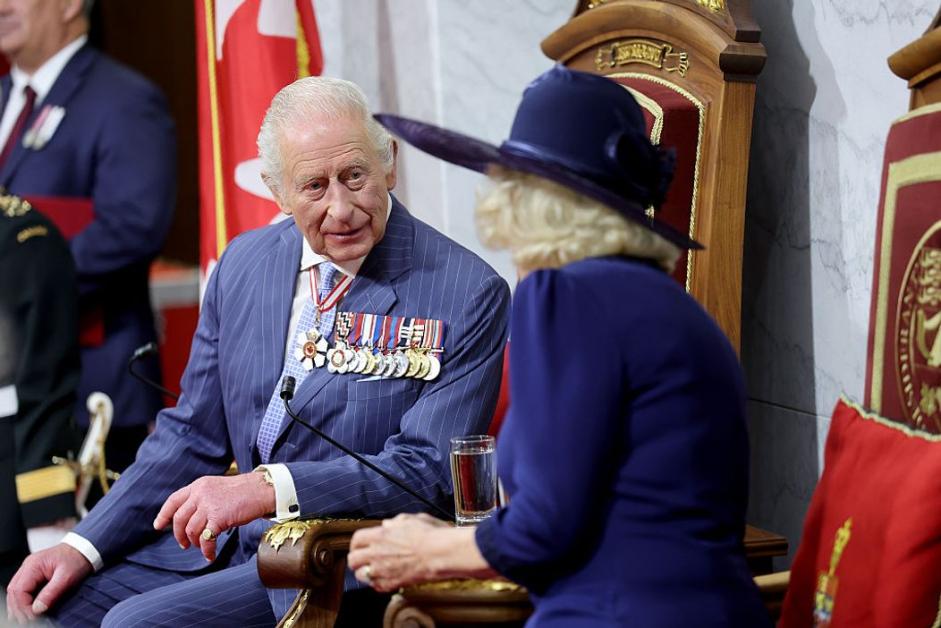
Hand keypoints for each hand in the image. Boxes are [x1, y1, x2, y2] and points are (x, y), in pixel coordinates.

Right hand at [6, 544, 92, 623]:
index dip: (23, 606)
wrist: (84, 549)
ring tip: (27, 617)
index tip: (32, 616)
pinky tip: (29, 609)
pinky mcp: (34, 575)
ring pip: (16, 591)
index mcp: (34, 564)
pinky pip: (22, 590)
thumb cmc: (77, 558)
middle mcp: (28, 566)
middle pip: (14, 591)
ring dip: (20, 606)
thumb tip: (37, 609)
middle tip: (28, 620)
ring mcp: (29, 570)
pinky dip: (24, 601)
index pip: (19, 589)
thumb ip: (51, 593)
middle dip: (19, 608)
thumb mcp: (67, 577)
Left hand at [152, 472, 274, 561]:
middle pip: (179, 519)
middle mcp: (200, 494)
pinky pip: (206, 539)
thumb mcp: (217, 488)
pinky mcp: (219, 518)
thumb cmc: (244, 492)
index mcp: (199, 485)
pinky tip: (210, 554)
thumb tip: (190, 518)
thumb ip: (202, 498)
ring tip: (203, 547)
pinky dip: (207, 550)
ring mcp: (209, 505)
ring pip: (191, 530)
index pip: (174, 500)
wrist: (262, 490)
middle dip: (179, 535)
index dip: (164, 514)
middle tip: (185, 544)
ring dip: (195, 543)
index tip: (158, 525)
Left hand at [348, 513, 450, 591]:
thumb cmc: (429, 535)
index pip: (356, 540)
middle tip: (363, 559)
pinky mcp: (390, 584)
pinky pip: (375, 587)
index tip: (361, 545)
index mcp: (379, 535)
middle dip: (356, 559)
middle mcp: (376, 553)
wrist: (439, 553)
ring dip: (365, 572)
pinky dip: (377, 583)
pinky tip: (384, 577)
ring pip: (360, 576)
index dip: (357, 543)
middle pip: (353, 560)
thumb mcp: (411, 519)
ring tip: (373, 570)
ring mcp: (382, 571)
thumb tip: (388, 524)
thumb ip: (395, 522)